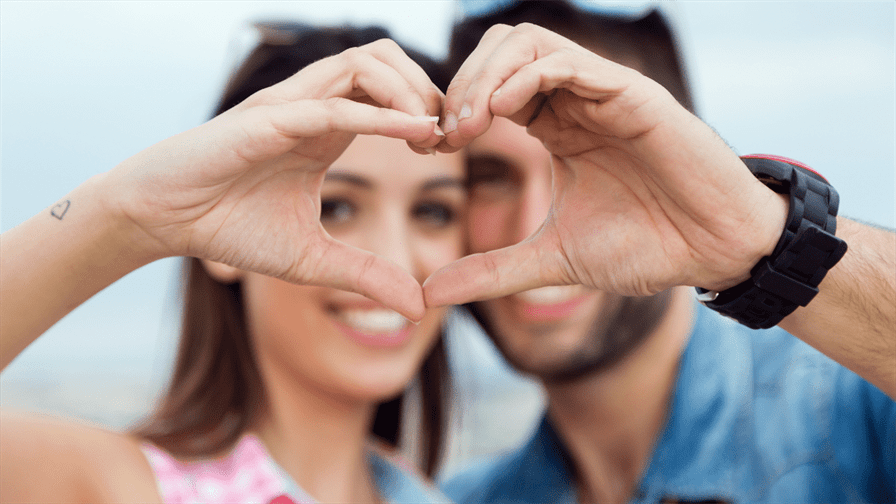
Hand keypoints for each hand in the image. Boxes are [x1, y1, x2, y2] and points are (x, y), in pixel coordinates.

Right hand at [106, 40, 443, 320]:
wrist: (163, 220)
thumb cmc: (229, 227)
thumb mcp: (313, 260)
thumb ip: (366, 276)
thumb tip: (419, 308)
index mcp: (327, 127)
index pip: (390, 88)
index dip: (428, 108)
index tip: (446, 149)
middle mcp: (313, 104)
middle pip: (386, 58)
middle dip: (429, 87)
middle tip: (446, 136)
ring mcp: (290, 106)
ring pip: (365, 63)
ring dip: (410, 90)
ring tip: (431, 133)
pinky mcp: (267, 119)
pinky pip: (333, 105)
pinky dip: (379, 115)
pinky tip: (415, 132)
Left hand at [425, 24, 787, 305]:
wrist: (713, 252)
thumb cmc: (645, 246)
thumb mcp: (551, 261)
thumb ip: (491, 271)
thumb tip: (430, 294)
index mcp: (555, 126)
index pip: (487, 86)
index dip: (451, 109)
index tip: (431, 150)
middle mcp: (574, 100)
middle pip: (498, 50)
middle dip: (459, 85)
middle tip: (442, 135)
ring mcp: (602, 92)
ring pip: (527, 42)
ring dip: (484, 76)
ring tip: (466, 125)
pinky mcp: (631, 94)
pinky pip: (567, 63)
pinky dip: (525, 77)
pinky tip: (500, 114)